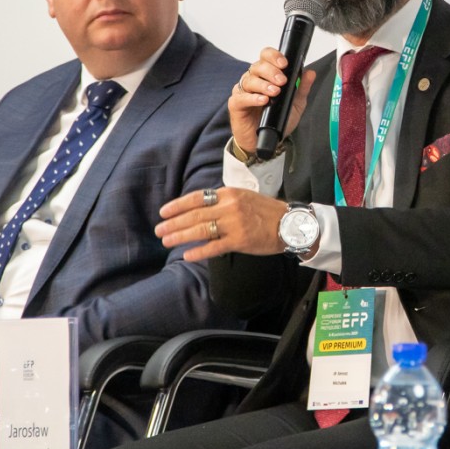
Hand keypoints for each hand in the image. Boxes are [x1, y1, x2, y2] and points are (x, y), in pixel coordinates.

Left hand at [156, 187, 291, 260]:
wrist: (290, 223)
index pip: (197, 197)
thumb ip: (223, 200)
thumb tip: (200, 207)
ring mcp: (234, 224)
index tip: (164, 212)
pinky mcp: (240, 240)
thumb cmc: (266, 210)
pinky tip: (187, 255)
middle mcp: (229, 206)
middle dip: (174, 223)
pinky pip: (215, 247)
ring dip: (181, 236)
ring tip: (167, 241)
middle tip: (159, 230)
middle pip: (195, 215)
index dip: (178, 205)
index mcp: (229, 193)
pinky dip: (200, 251)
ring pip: (201, 230)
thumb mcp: (244, 197)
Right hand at [229, 47, 316, 154]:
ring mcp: (243, 91)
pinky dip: (253, 98)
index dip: (273, 56)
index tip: (284, 64)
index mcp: (266, 75)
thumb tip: (310, 73)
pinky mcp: (236, 104)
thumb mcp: (295, 104)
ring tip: (274, 92)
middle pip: (257, 66)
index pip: (266, 57)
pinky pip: (241, 97)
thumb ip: (302, 88)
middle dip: (271, 72)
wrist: (265, 141)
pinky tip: (263, 100)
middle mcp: (253, 80)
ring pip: (249, 80)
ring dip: (263, 85)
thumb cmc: (277, 120)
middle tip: (282, 81)